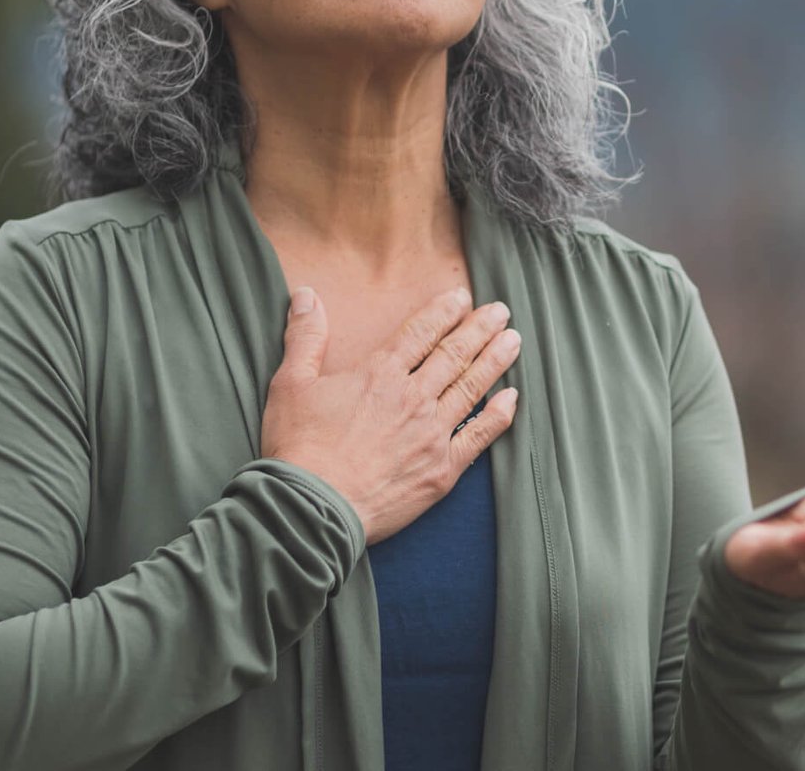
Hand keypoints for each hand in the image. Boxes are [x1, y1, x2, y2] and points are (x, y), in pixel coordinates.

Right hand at [262, 284, 520, 545]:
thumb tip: (306, 296)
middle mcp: (413, 398)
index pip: (420, 333)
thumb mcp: (290, 384)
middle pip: (454, 354)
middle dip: (480, 329)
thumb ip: (305, 337)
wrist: (312, 508)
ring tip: (514, 341)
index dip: (443, 311)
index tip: (462, 297)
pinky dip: (499, 416)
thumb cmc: (299, 447)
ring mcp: (432, 434)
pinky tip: (512, 399)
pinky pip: (479, 437)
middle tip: (501, 311)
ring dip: (495, 361)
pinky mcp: (441, 469)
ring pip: (472, 387)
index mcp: (379, 374)